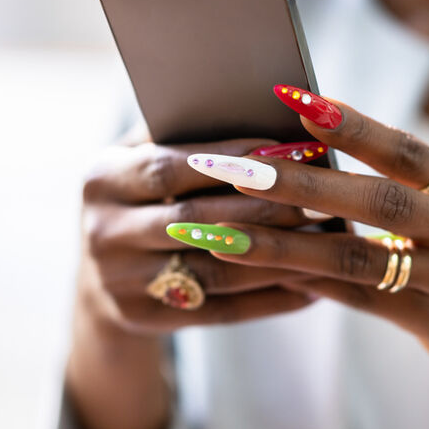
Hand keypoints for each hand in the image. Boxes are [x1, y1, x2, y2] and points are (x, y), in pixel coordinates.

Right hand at [68, 135, 316, 428]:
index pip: (170, 166)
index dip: (230, 159)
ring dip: (277, 256)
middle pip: (196, 218)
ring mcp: (119, 281)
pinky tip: (312, 289)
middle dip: (266, 207)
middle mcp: (102, 231)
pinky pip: (220, 310)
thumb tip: (261, 109)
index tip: (288, 150)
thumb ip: (185, 135)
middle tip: (324, 197)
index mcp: (100, 179)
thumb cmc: (144, 199)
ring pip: (214, 268)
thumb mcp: (142, 160)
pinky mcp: (144, 319)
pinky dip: (269, 299)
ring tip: (328, 242)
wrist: (102, 278)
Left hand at [179, 87, 428, 428]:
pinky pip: (370, 303)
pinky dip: (320, 287)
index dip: (350, 123)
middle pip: (379, 199)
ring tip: (228, 233)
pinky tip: (277, 277)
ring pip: (363, 257)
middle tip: (238, 168)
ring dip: (288, 245)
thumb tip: (332, 165)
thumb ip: (421, 196)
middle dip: (301, 182)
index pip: (407, 150)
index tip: (293, 98)